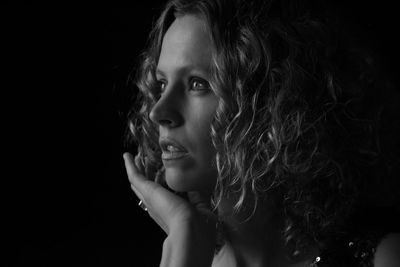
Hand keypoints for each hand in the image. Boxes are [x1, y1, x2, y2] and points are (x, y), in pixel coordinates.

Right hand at [123, 152, 216, 266]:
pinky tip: (127, 155)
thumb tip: (194, 185)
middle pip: (148, 188)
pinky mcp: (147, 191)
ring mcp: (151, 199)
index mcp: (172, 212)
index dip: (163, 186)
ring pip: (140, 182)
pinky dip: (130, 166)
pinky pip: (135, 176)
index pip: (165, 197)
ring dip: (137, 168)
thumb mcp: (203, 209)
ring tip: (135, 157)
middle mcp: (159, 206)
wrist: (190, 232)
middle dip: (146, 176)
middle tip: (143, 161)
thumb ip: (198, 196)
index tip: (165, 174)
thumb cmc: (200, 227)